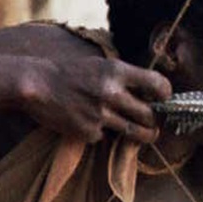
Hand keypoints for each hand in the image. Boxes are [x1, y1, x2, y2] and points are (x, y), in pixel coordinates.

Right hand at [22, 56, 171, 143]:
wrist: (36, 85)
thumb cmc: (71, 73)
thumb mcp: (101, 65)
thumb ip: (125, 77)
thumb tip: (151, 92)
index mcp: (117, 71)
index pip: (157, 83)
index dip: (165, 93)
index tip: (165, 97)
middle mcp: (111, 93)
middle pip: (149, 115)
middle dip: (156, 120)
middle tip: (156, 122)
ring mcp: (99, 115)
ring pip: (135, 132)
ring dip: (143, 134)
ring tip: (147, 134)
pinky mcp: (87, 131)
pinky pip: (106, 137)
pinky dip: (105, 133)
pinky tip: (95, 124)